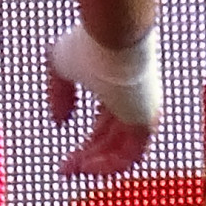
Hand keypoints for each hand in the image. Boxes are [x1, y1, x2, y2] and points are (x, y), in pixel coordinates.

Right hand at [46, 21, 159, 179]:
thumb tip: (59, 121)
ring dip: (98, 165)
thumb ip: (59, 95)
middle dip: (89, 158)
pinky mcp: (146, 119)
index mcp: (120, 89)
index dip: (87, 144)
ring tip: (74, 171)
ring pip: (123, 150)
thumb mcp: (61, 67)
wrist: (113, 34)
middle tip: (66, 170)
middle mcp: (136, 104)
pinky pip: (131, 153)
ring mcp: (143, 112)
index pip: (107, 125)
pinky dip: (110, 164)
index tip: (66, 160)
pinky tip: (87, 168)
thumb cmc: (88, 43)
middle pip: (113, 140)